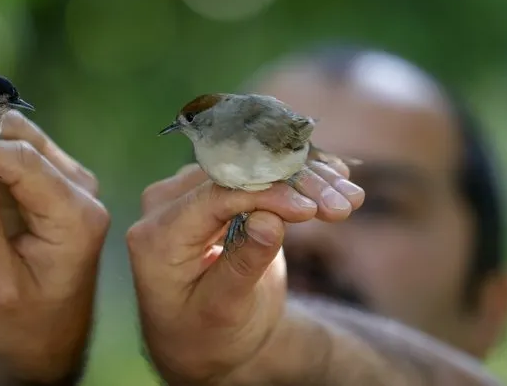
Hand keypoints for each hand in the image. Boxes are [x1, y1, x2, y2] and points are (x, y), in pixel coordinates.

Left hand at [126, 161, 363, 384]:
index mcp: (156, 236)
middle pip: (237, 176)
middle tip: (343, 204)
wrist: (203, 339)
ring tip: (350, 198)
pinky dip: (298, 178)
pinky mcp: (217, 190)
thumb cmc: (207, 334)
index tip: (310, 210)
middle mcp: (168, 204)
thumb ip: (242, 264)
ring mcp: (192, 192)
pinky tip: (336, 178)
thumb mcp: (223, 310)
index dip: (265, 196)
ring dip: (305, 179)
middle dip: (294, 185)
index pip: (213, 197)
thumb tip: (270, 219)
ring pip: (253, 168)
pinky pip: (258, 173)